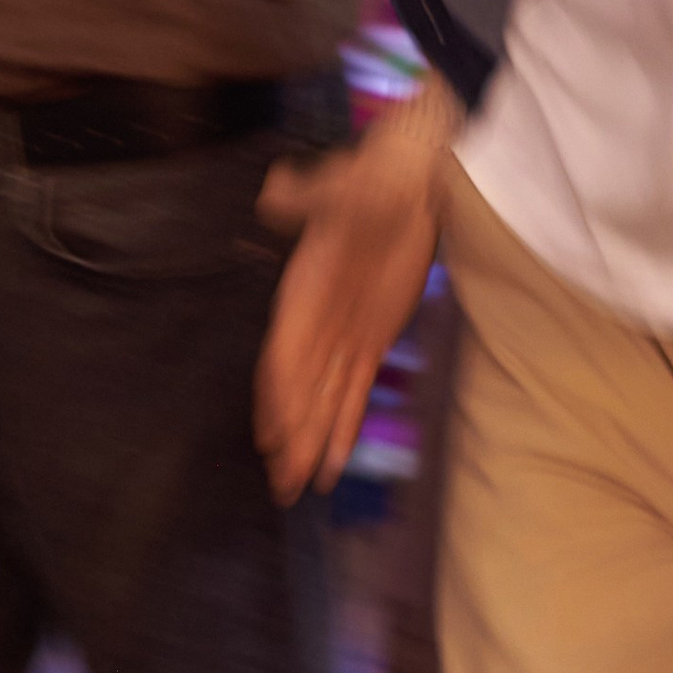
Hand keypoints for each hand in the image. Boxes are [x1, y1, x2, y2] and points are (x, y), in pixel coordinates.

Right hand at [253, 88, 456, 504]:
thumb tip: (278, 191)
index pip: (283, 355)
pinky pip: (355, 392)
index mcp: (300, 295)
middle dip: (291, 437)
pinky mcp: (372, 342)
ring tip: (302, 489)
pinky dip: (345, 427)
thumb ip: (307, 197)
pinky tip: (335, 464)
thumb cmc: (365, 183)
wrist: (401, 187)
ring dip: (312, 443)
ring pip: (323, 400)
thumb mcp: (338, 186)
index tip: (272, 434)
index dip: (278, 396)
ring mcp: (342, 337)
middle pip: (298, 390)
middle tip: (283, 484)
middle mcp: (314, 324)